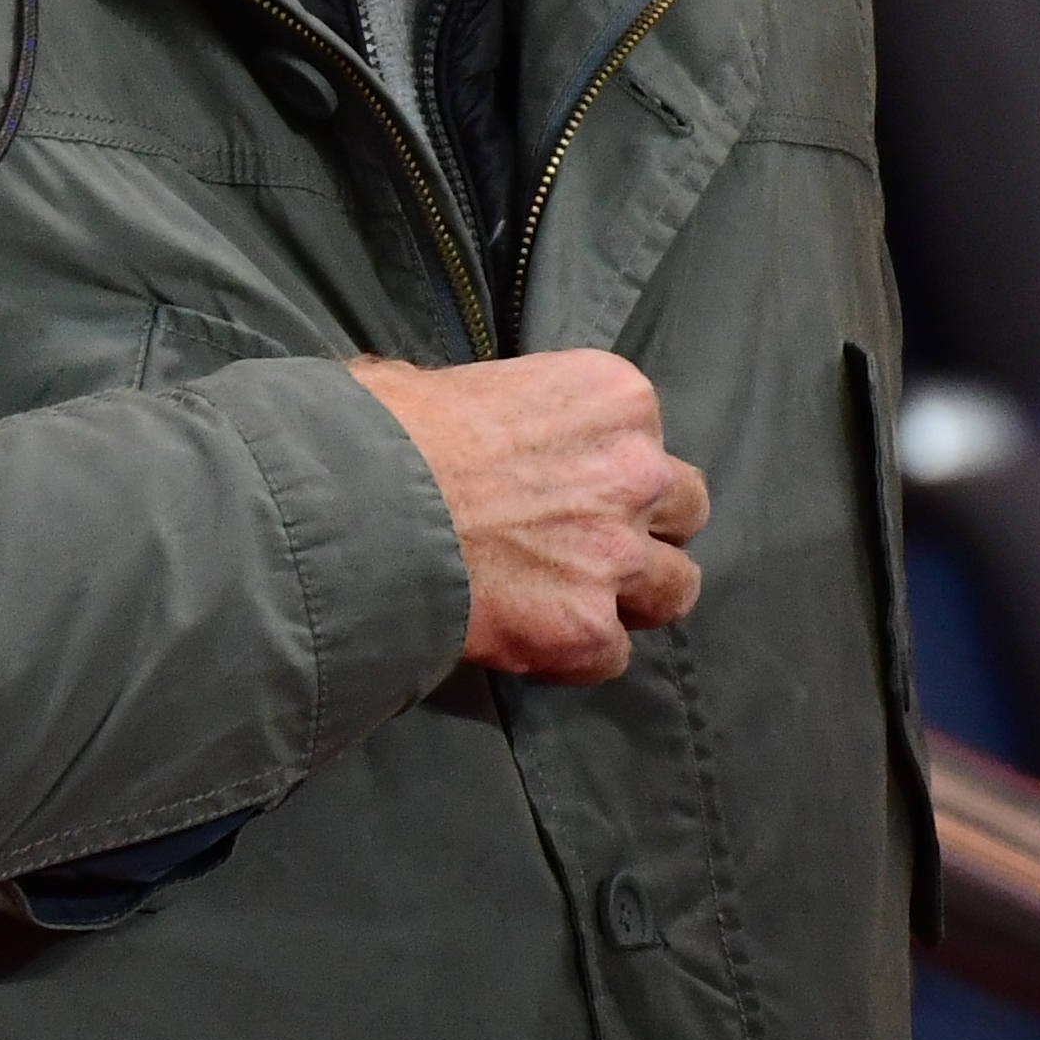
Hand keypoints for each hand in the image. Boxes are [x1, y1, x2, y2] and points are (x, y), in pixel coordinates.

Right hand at [346, 349, 705, 683]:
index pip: (646, 437)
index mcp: (613, 398)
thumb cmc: (380, 433)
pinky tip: (529, 642)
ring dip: (631, 598)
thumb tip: (454, 421)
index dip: (606, 467)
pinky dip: (575, 655)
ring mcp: (618, 556)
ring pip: (674, 590)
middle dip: (644, 529)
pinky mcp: (586, 630)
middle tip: (586, 545)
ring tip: (574, 604)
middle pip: (685, 510)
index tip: (563, 485)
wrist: (354, 511)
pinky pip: (611, 656)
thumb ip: (491, 405)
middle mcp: (635, 473)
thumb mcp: (446, 383)